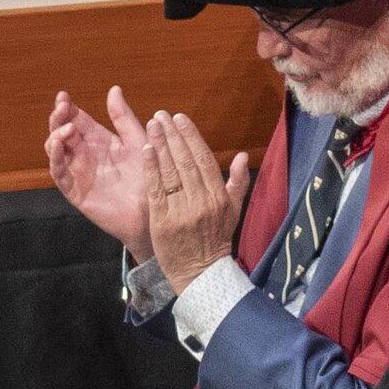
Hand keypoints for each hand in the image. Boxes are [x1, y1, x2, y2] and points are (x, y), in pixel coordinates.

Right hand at [44, 85, 157, 265]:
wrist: (154, 212)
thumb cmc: (149, 177)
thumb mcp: (138, 141)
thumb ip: (123, 118)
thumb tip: (114, 89)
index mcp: (99, 140)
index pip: (76, 119)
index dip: (67, 108)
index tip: (64, 96)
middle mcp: (85, 155)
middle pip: (61, 131)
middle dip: (58, 118)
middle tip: (62, 107)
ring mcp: (78, 173)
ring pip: (55, 150)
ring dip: (55, 136)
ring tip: (67, 128)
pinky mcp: (76, 191)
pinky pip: (59, 174)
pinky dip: (55, 159)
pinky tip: (60, 145)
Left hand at [143, 109, 250, 291]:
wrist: (200, 273)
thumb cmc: (215, 240)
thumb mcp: (233, 212)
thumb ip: (238, 183)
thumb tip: (242, 156)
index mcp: (218, 197)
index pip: (203, 159)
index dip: (191, 136)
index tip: (180, 119)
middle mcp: (201, 202)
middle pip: (185, 161)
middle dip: (172, 135)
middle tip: (161, 115)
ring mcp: (182, 211)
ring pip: (171, 171)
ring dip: (160, 145)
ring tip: (152, 124)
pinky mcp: (163, 221)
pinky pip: (157, 189)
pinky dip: (151, 168)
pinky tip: (146, 150)